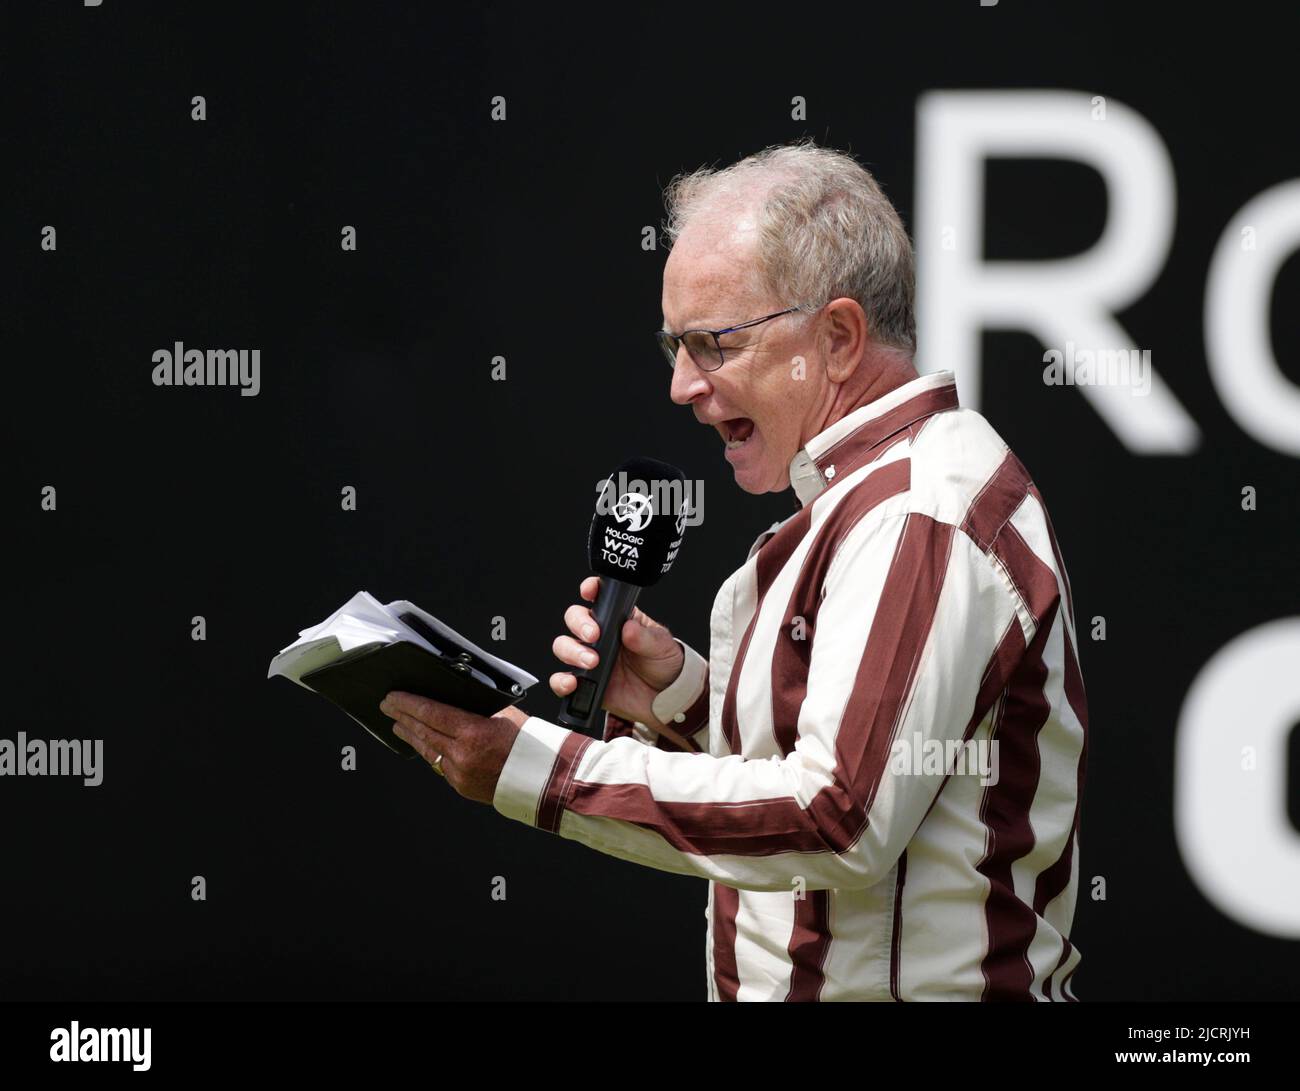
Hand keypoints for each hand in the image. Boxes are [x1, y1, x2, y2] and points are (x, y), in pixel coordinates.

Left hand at [380, 691, 527, 804]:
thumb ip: (478, 708)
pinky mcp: (461, 786)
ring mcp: (460, 773)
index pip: (432, 714)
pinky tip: (422, 744)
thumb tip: (456, 699)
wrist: (543, 778)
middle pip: (424, 731)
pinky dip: (429, 751)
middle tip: (388, 706)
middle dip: (403, 717)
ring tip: (397, 725)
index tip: (394, 697)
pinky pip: (440, 765)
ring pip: (427, 750)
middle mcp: (463, 755)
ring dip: (410, 735)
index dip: (409, 704)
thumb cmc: (529, 744)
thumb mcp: (505, 715)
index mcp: (474, 733)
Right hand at [549, 575, 684, 730]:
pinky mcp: (585, 682)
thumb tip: (629, 629)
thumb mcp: (662, 645)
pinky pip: (562, 680)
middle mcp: (599, 636)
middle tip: (594, 636)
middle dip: (579, 624)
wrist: (665, 697)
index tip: (588, 592)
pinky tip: (572, 683)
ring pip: (563, 646)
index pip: (598, 598)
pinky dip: (561, 682)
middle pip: (574, 619)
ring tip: (591, 662)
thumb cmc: (663, 663)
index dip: (589, 589)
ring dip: (571, 651)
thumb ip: (645, 638)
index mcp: (617, 619)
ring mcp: (589, 658)